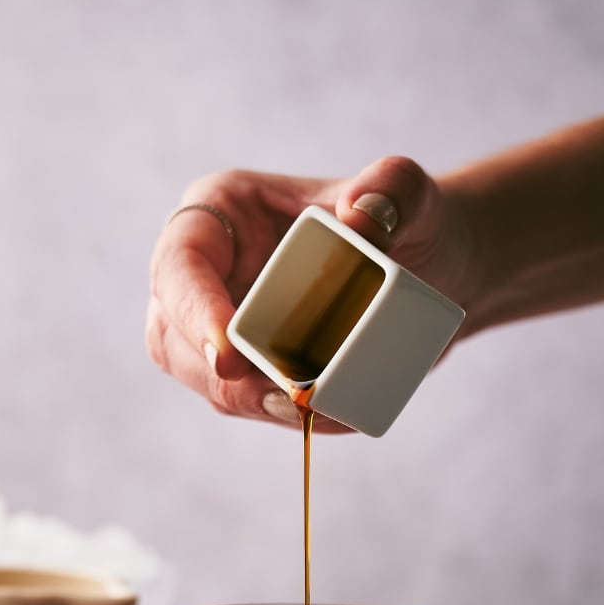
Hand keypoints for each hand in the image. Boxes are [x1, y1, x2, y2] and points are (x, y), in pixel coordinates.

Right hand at [146, 157, 476, 429]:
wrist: (430, 271)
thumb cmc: (407, 222)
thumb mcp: (410, 194)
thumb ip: (393, 189)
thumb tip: (359, 218)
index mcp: (222, 210)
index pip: (180, 264)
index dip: (193, 311)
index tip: (229, 356)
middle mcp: (207, 267)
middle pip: (173, 332)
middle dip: (218, 376)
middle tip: (283, 397)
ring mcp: (218, 318)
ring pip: (200, 375)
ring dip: (249, 401)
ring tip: (311, 408)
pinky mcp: (244, 361)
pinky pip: (241, 398)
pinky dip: (278, 413)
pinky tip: (322, 415)